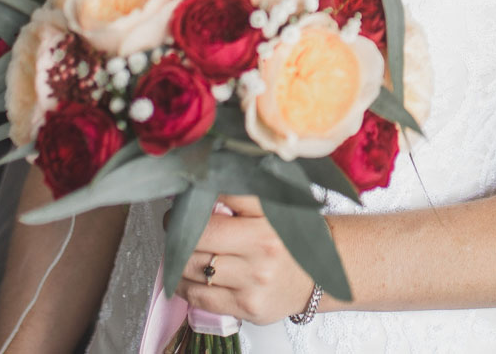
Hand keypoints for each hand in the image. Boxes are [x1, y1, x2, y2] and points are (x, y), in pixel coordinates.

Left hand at [174, 196, 318, 325]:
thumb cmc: (290, 238)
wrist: (318, 275)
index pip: (215, 209)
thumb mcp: (273, 208)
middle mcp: (261, 253)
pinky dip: (185, 285)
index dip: (189, 209)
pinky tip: (189, 277)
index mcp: (266, 223)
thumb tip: (201, 188)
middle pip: (198, 240)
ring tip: (184, 252)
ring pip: (192, 269)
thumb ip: (239, 196)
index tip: (182, 209)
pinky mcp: (246, 308)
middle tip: (176, 228)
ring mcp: (253, 284)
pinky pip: (198, 297)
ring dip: (179, 260)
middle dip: (179, 233)